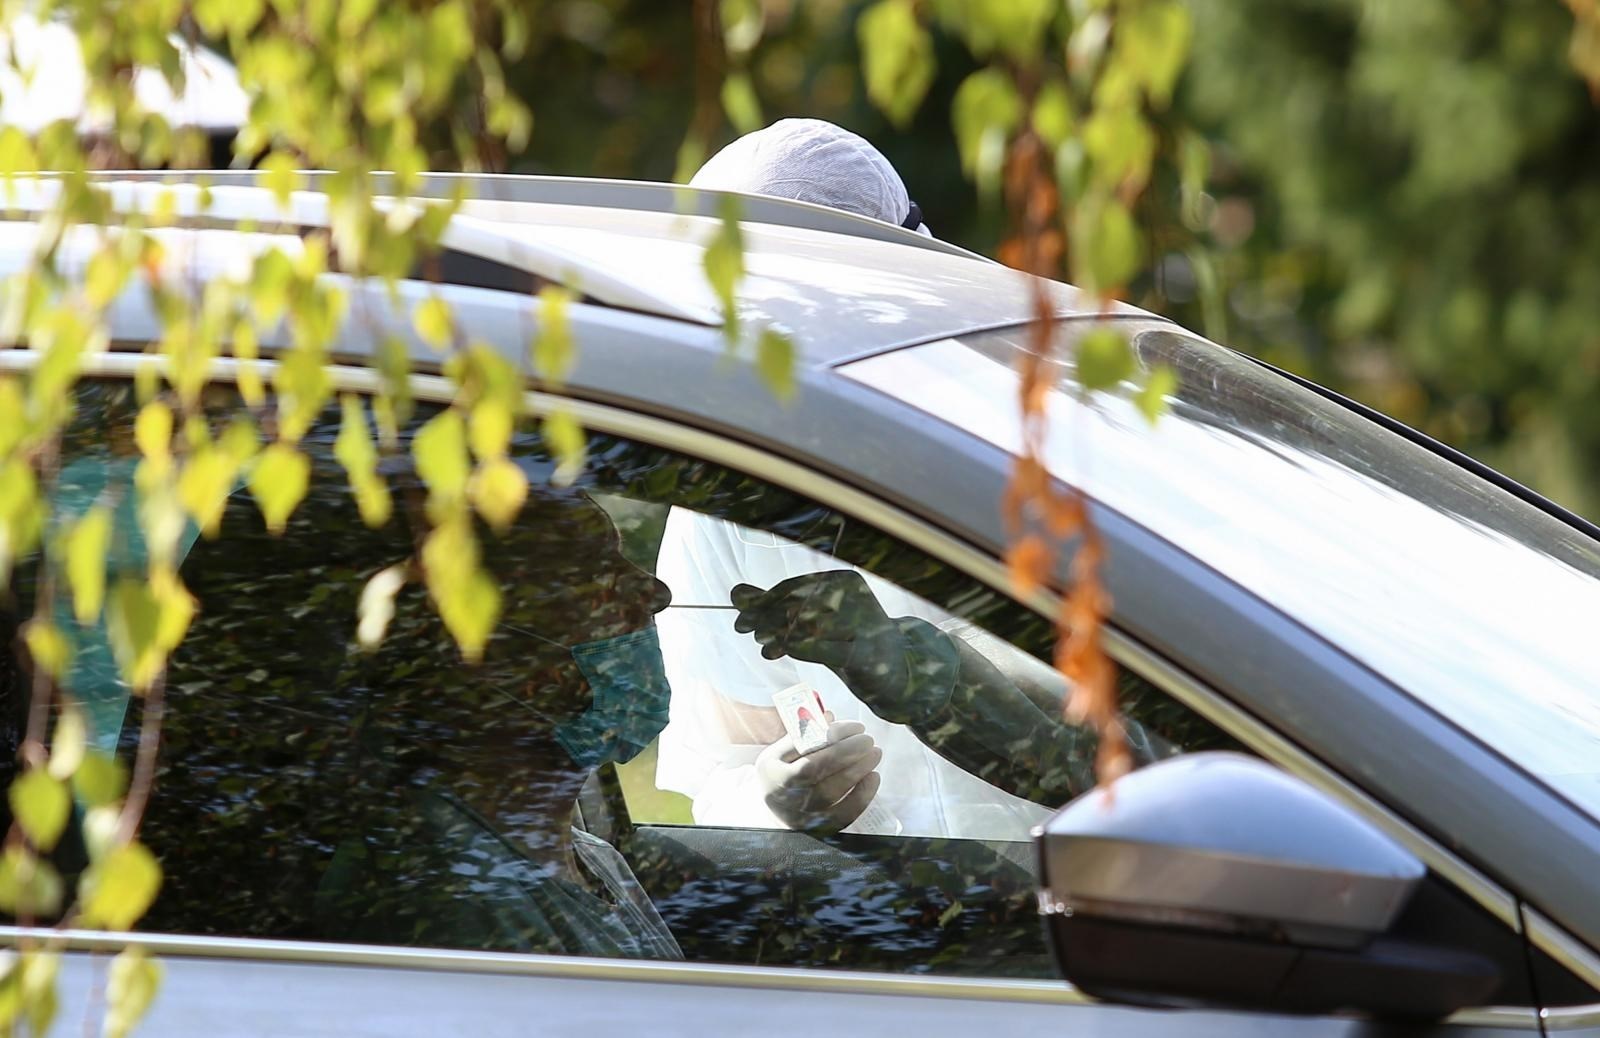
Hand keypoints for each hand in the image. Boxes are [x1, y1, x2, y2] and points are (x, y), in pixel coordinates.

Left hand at [730, 571, 906, 691]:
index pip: (795, 587)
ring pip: (810, 625)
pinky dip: (800, 648)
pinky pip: (827, 648)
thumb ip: (775, 607)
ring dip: (779, 635)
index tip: (740, 615)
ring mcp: (864, 623)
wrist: (894, 670)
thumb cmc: (849, 642)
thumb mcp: (810, 623)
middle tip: (743, 628)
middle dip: (766, 616)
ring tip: (763, 647)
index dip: (763, 601)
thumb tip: (736, 594)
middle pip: (799, 604)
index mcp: (843, 580)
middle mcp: (855, 595)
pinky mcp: (868, 652)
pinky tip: (779, 650)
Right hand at [754, 719, 881, 832]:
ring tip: (874, 754)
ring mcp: (800, 816)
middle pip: (817, 774)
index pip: (803, 750)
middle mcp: (783, 796)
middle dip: (847, 754)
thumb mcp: (782, 751)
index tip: (855, 727)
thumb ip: (803, 733)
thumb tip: (828, 717)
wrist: (776, 810)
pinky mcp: (818, 829)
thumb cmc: (783, 772)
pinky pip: (843, 815)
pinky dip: (862, 796)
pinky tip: (873, 777)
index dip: (833, 739)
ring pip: (831, 794)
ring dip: (857, 771)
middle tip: (868, 740)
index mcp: (772, 770)